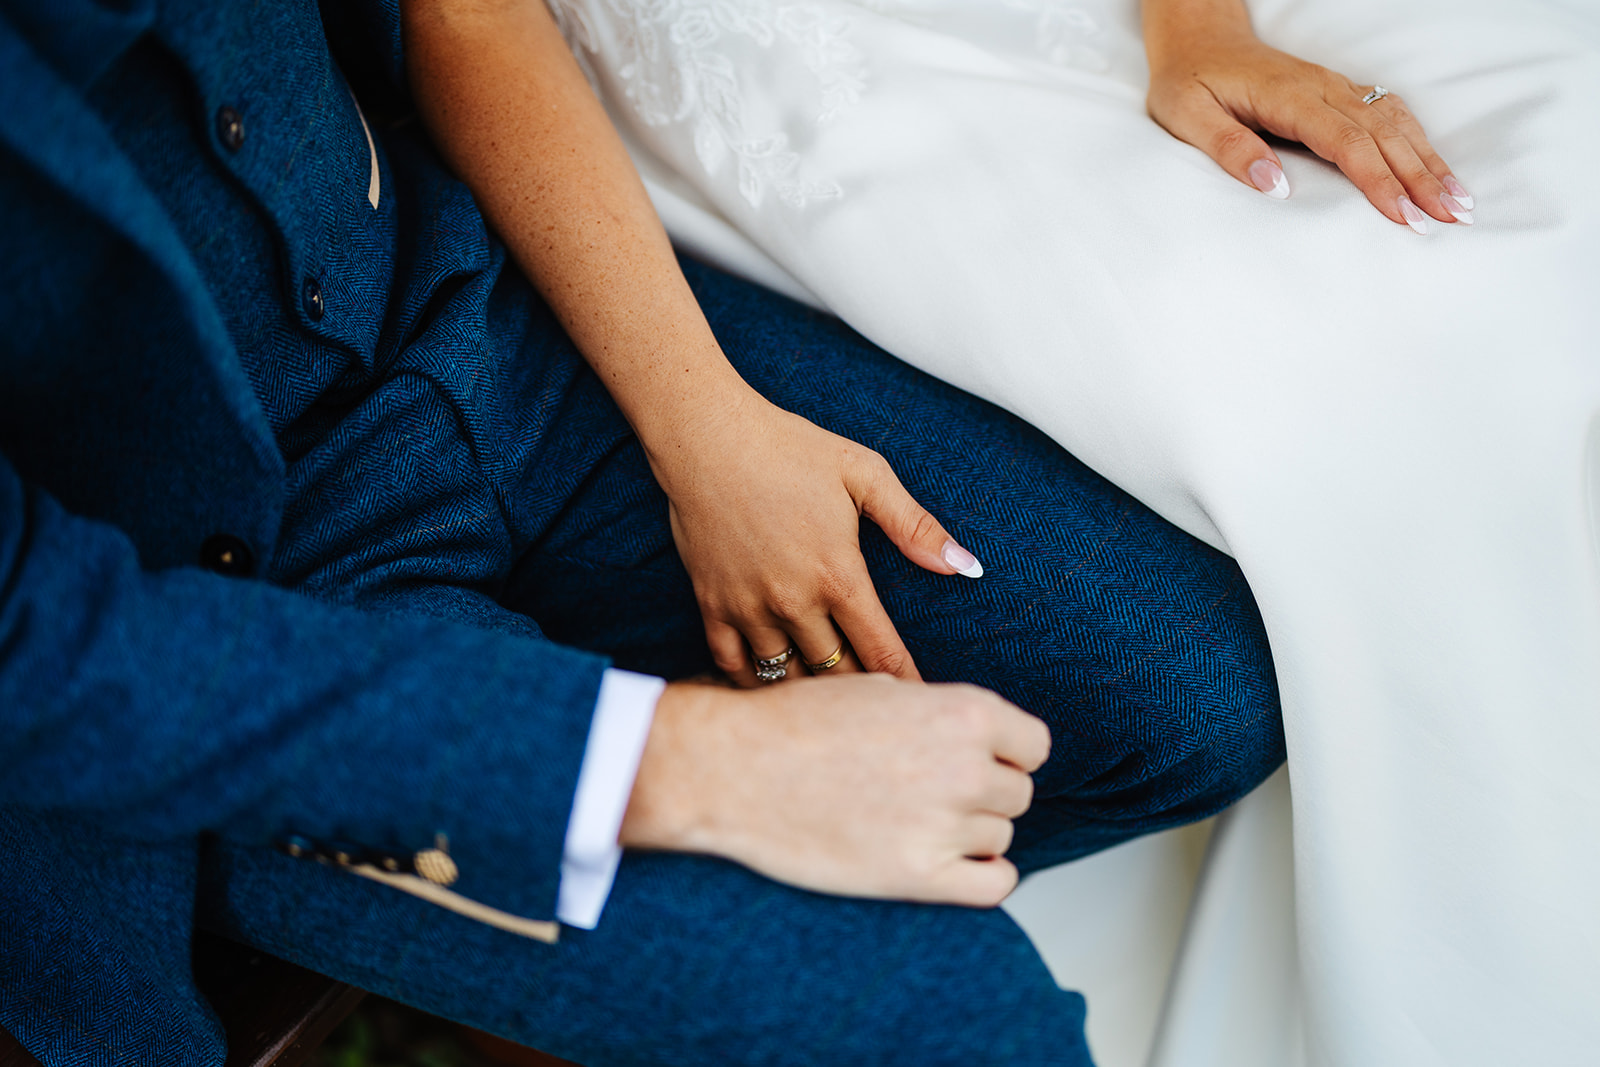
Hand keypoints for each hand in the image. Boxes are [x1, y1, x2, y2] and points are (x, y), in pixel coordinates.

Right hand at [620, 675, 1050, 905]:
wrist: (736, 768)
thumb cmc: (797, 723)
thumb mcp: (879, 690)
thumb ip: (939, 711)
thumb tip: (978, 737)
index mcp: (963, 712)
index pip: (1034, 745)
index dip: (1007, 753)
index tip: (982, 760)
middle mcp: (965, 767)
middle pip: (1018, 794)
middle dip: (984, 793)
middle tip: (934, 792)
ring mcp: (944, 825)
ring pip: (1000, 837)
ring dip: (969, 833)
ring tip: (915, 820)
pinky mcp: (919, 877)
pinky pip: (995, 885)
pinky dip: (984, 877)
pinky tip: (952, 864)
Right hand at [654, 387, 980, 686]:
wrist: (706, 437)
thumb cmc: (790, 448)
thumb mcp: (865, 474)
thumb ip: (915, 526)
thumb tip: (965, 566)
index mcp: (838, 575)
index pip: (881, 651)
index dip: (905, 684)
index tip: (919, 705)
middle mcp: (794, 602)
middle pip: (836, 675)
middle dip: (861, 696)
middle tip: (880, 714)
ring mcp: (749, 608)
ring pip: (784, 678)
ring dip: (809, 693)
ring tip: (831, 709)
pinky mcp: (712, 604)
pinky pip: (733, 666)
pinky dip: (753, 683)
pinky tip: (771, 689)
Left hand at [1145, 23, 1474, 232]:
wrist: (1199, 39)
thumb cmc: (1189, 82)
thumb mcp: (1188, 117)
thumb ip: (1229, 149)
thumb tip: (1273, 186)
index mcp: (1288, 96)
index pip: (1346, 141)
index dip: (1379, 180)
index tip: (1404, 216)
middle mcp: (1321, 88)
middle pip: (1384, 134)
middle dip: (1421, 177)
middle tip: (1452, 218)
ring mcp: (1335, 87)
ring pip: (1395, 122)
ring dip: (1429, 162)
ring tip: (1459, 201)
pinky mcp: (1338, 92)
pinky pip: (1389, 114)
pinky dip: (1417, 142)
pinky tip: (1436, 169)